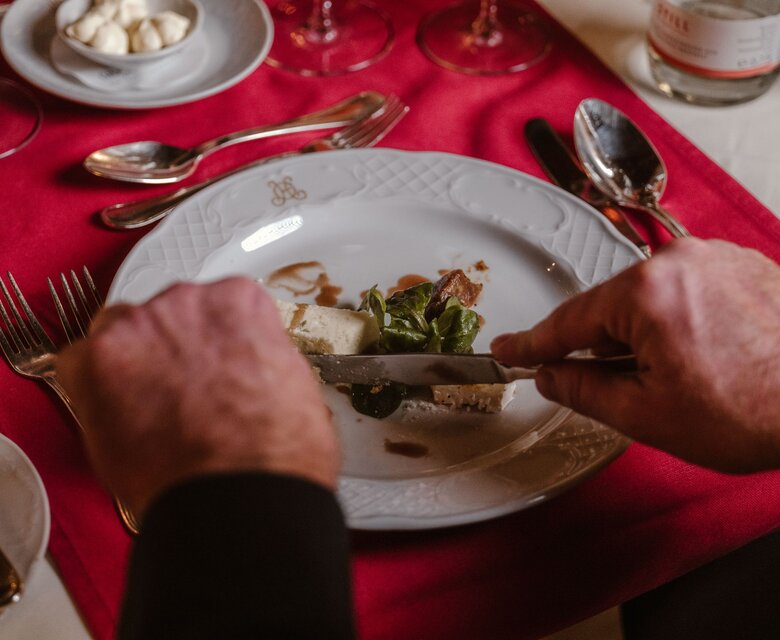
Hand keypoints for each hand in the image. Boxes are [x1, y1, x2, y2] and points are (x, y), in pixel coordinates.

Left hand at [56, 278, 338, 516]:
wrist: (239, 495)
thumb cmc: (274, 452)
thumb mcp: (294, 384)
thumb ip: (257, 356)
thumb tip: (244, 366)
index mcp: (239, 300)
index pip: (219, 305)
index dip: (216, 343)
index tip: (214, 366)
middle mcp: (187, 300)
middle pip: (169, 316)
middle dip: (174, 349)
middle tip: (184, 393)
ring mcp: (139, 327)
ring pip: (123, 332)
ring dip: (134, 362)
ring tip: (152, 410)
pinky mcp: (96, 362)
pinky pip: (80, 363)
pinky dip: (94, 388)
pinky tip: (120, 418)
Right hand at [491, 239, 779, 472]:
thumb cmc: (756, 411)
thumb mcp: (648, 415)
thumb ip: (584, 390)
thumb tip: (551, 377)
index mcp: (646, 294)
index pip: (568, 321)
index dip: (531, 344)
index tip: (507, 350)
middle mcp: (679, 261)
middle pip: (610, 305)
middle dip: (604, 345)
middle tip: (619, 386)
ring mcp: (715, 257)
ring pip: (649, 296)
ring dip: (645, 333)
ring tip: (680, 377)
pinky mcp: (744, 264)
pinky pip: (686, 288)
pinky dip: (678, 319)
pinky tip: (703, 356)